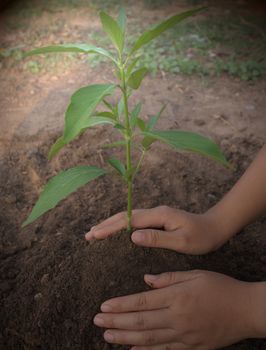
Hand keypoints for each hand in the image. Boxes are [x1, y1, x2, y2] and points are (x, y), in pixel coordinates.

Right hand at [85, 206, 229, 253]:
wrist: (215, 227)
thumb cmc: (201, 237)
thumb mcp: (182, 241)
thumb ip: (157, 239)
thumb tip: (133, 237)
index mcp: (159, 215)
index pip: (129, 221)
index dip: (110, 228)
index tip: (95, 235)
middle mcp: (155, 212)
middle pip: (124, 216)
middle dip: (105, 224)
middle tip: (87, 235)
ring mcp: (156, 215)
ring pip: (128, 218)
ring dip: (110, 224)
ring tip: (95, 232)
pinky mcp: (157, 220)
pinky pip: (134, 221)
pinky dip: (120, 226)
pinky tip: (115, 231)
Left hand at [94, 270, 253, 348]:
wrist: (245, 310)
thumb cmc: (220, 287)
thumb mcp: (195, 274)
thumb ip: (169, 278)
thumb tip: (145, 281)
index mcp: (177, 297)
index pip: (141, 302)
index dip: (120, 305)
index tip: (104, 306)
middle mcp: (177, 318)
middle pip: (140, 322)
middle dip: (116, 322)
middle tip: (97, 320)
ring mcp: (183, 335)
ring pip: (148, 339)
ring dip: (125, 338)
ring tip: (107, 335)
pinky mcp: (191, 347)